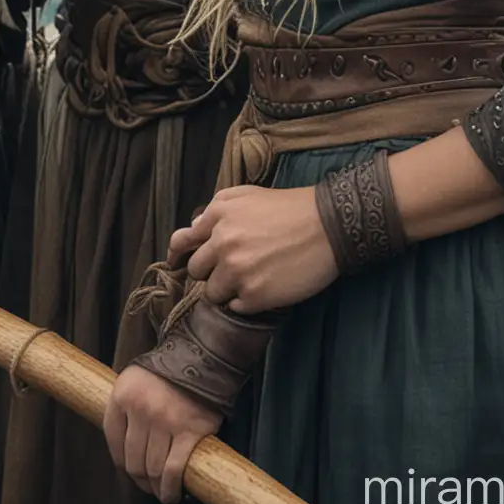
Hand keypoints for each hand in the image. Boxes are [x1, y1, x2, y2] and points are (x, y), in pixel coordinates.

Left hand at [104, 364, 221, 503]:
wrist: (201, 360)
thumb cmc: (166, 375)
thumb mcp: (134, 382)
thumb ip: (124, 411)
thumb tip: (122, 453)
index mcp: (122, 394)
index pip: (113, 440)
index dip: (121, 462)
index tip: (130, 470)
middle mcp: (140, 408)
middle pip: (133, 460)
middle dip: (139, 479)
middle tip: (147, 485)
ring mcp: (164, 420)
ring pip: (152, 469)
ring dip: (155, 488)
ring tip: (161, 492)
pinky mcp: (189, 431)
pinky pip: (173, 470)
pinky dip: (171, 488)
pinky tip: (172, 494)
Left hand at [167, 183, 338, 313]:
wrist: (327, 226)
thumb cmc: (288, 208)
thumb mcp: (247, 195)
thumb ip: (216, 210)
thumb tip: (195, 229)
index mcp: (218, 216)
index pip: (182, 242)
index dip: (178, 255)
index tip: (176, 264)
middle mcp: (223, 244)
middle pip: (196, 271)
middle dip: (209, 271)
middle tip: (232, 268)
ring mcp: (238, 272)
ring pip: (212, 294)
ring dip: (226, 290)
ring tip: (250, 279)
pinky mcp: (255, 296)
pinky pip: (235, 308)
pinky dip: (246, 302)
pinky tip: (263, 288)